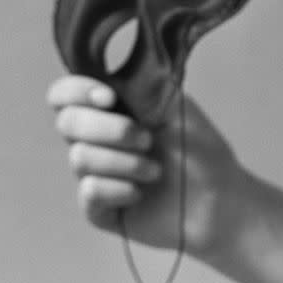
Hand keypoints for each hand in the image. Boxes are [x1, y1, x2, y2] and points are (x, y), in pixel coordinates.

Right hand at [47, 75, 240, 259]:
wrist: (218, 199)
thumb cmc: (200, 148)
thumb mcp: (174, 106)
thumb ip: (138, 85)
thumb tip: (107, 73)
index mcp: (110, 108)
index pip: (65, 94)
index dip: (76, 92)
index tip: (110, 98)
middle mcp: (95, 139)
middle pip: (67, 122)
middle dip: (109, 129)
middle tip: (147, 139)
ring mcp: (93, 174)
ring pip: (79, 158)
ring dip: (125, 162)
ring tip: (156, 171)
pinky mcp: (97, 208)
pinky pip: (89, 192)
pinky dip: (119, 189)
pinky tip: (141, 194)